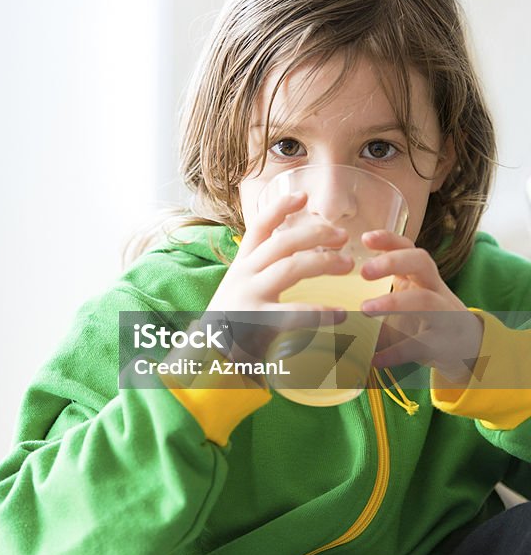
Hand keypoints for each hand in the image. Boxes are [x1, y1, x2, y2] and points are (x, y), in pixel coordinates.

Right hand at [201, 191, 351, 361]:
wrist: (207, 359)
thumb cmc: (231, 324)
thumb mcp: (239, 289)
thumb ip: (261, 272)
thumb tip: (300, 256)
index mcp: (241, 266)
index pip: (259, 228)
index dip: (280, 208)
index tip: (303, 196)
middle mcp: (243, 276)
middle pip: (282, 242)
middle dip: (315, 234)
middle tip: (342, 237)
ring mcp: (249, 297)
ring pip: (290, 267)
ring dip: (323, 261)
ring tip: (347, 265)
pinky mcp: (257, 322)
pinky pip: (295, 312)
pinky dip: (322, 312)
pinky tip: (342, 314)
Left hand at [359, 230, 483, 382]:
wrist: (467, 349)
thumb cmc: (423, 320)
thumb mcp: (402, 302)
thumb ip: (371, 297)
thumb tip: (322, 303)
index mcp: (420, 276)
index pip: (408, 248)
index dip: (389, 239)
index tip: (364, 238)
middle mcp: (435, 289)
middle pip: (422, 262)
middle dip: (393, 262)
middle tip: (364, 272)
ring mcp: (444, 314)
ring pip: (426, 300)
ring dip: (395, 302)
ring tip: (365, 309)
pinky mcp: (445, 343)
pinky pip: (422, 344)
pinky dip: (396, 352)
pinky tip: (374, 358)